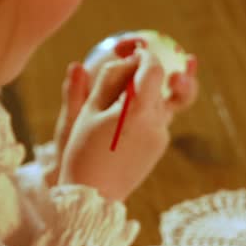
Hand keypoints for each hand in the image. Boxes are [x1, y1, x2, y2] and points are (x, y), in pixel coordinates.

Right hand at [56, 40, 197, 201]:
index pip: (153, 70)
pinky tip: (122, 117)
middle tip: (148, 59)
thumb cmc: (83, 151)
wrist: (95, 195)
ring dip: (147, 92)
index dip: (146, 56)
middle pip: (162, 85)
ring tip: (127, 88)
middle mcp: (156, 123)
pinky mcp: (160, 147)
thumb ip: (109, 79)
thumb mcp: (88, 111)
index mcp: (138, 111)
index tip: (134, 50)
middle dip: (150, 71)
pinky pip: (156, 120)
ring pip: (160, 102)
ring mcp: (161, 136)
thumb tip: (127, 59)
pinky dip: (144, 111)